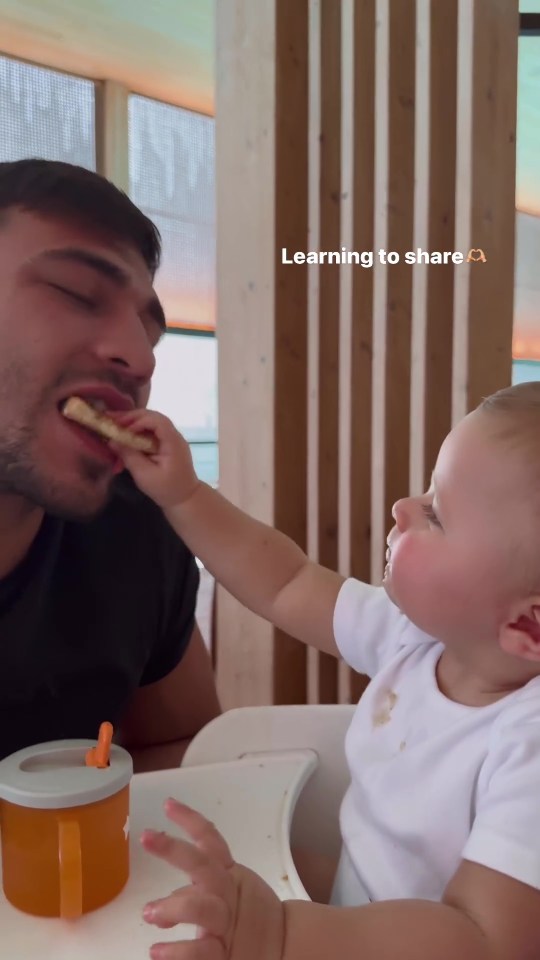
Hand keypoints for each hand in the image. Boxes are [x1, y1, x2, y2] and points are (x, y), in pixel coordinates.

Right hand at [108, 409, 199, 508]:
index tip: (122, 430)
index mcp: (173, 442)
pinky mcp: (166, 444)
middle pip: (153, 417)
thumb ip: (129, 456)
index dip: (138, 421)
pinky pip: (151, 433)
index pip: (157, 420)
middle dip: (131, 418)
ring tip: (115, 427)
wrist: (185, 498)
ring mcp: (171, 439)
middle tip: (112, 422)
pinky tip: (125, 439)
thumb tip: (112, 440)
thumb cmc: (166, 489)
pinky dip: (138, 434)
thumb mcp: (144, 475)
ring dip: (133, 424)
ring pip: (150, 423)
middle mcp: (174, 436)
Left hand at [141, 798, 285, 959]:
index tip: (168, 804)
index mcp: (229, 874)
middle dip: (174, 850)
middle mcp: (227, 892)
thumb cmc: (248, 917)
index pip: (210, 841)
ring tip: (149, 913)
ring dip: (174, 907)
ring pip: (202, 908)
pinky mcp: (226, 953)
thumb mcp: (228, 895)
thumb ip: (196, 893)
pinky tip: (156, 952)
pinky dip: (179, 951)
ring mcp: (227, 923)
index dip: (190, 820)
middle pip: (202, 866)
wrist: (285, 945)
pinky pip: (202, 951)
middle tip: (147, 837)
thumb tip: (164, 902)